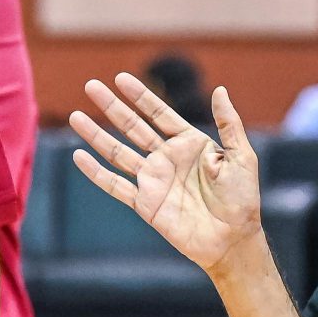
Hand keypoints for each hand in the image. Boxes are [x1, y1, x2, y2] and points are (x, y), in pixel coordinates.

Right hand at [69, 75, 261, 273]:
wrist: (232, 238)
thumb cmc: (242, 198)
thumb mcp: (241, 156)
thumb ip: (229, 123)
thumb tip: (219, 89)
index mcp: (189, 143)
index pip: (159, 114)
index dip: (140, 96)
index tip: (120, 78)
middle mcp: (167, 158)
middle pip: (132, 127)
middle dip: (112, 107)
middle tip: (91, 86)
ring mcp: (153, 180)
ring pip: (118, 152)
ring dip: (97, 135)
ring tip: (75, 116)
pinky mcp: (145, 203)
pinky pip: (115, 185)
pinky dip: (96, 172)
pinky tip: (79, 156)